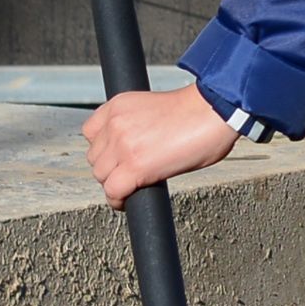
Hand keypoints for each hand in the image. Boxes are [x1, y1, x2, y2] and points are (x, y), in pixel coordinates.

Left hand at [82, 85, 235, 202]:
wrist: (213, 111)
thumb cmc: (198, 110)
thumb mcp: (152, 106)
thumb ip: (134, 124)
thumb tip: (136, 147)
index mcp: (118, 105)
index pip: (91, 133)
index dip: (104, 148)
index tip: (116, 156)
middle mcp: (116, 123)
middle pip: (95, 158)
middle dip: (111, 167)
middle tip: (130, 172)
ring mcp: (123, 146)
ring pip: (101, 176)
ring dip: (115, 183)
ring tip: (133, 185)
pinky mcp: (135, 167)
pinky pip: (113, 192)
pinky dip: (118, 200)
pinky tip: (129, 200)